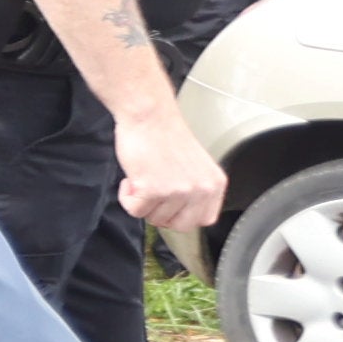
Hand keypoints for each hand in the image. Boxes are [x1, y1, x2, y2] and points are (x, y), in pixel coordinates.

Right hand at [113, 101, 226, 234]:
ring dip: (142, 202)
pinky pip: (135, 211)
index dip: (183, 215)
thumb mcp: (194, 166)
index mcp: (215, 183)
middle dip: (161, 214)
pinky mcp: (152, 190)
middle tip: (153, 196)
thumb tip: (179, 212)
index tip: (171, 206)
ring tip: (141, 179)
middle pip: (180, 225)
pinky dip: (127, 198)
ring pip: (155, 219)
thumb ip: (195, 190)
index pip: (204, 219)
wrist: (149, 116)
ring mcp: (178, 191)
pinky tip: (130, 180)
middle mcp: (201, 189)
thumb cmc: (165, 134)